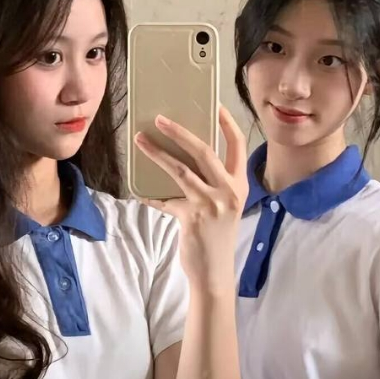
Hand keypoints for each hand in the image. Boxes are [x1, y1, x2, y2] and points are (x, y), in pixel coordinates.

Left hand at [134, 105, 247, 296]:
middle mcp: (228, 191)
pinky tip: (139, 191)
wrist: (214, 272)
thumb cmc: (217, 237)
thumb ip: (213, 185)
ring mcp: (211, 203)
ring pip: (180, 169)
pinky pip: (165, 199)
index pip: (237, 146)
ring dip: (157, 153)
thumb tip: (185, 161)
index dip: (227, 124)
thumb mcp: (225, 207)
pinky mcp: (191, 216)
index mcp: (240, 185)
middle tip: (161, 119)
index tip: (217, 106)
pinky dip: (151, 194)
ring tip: (140, 140)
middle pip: (204, 151)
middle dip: (180, 132)